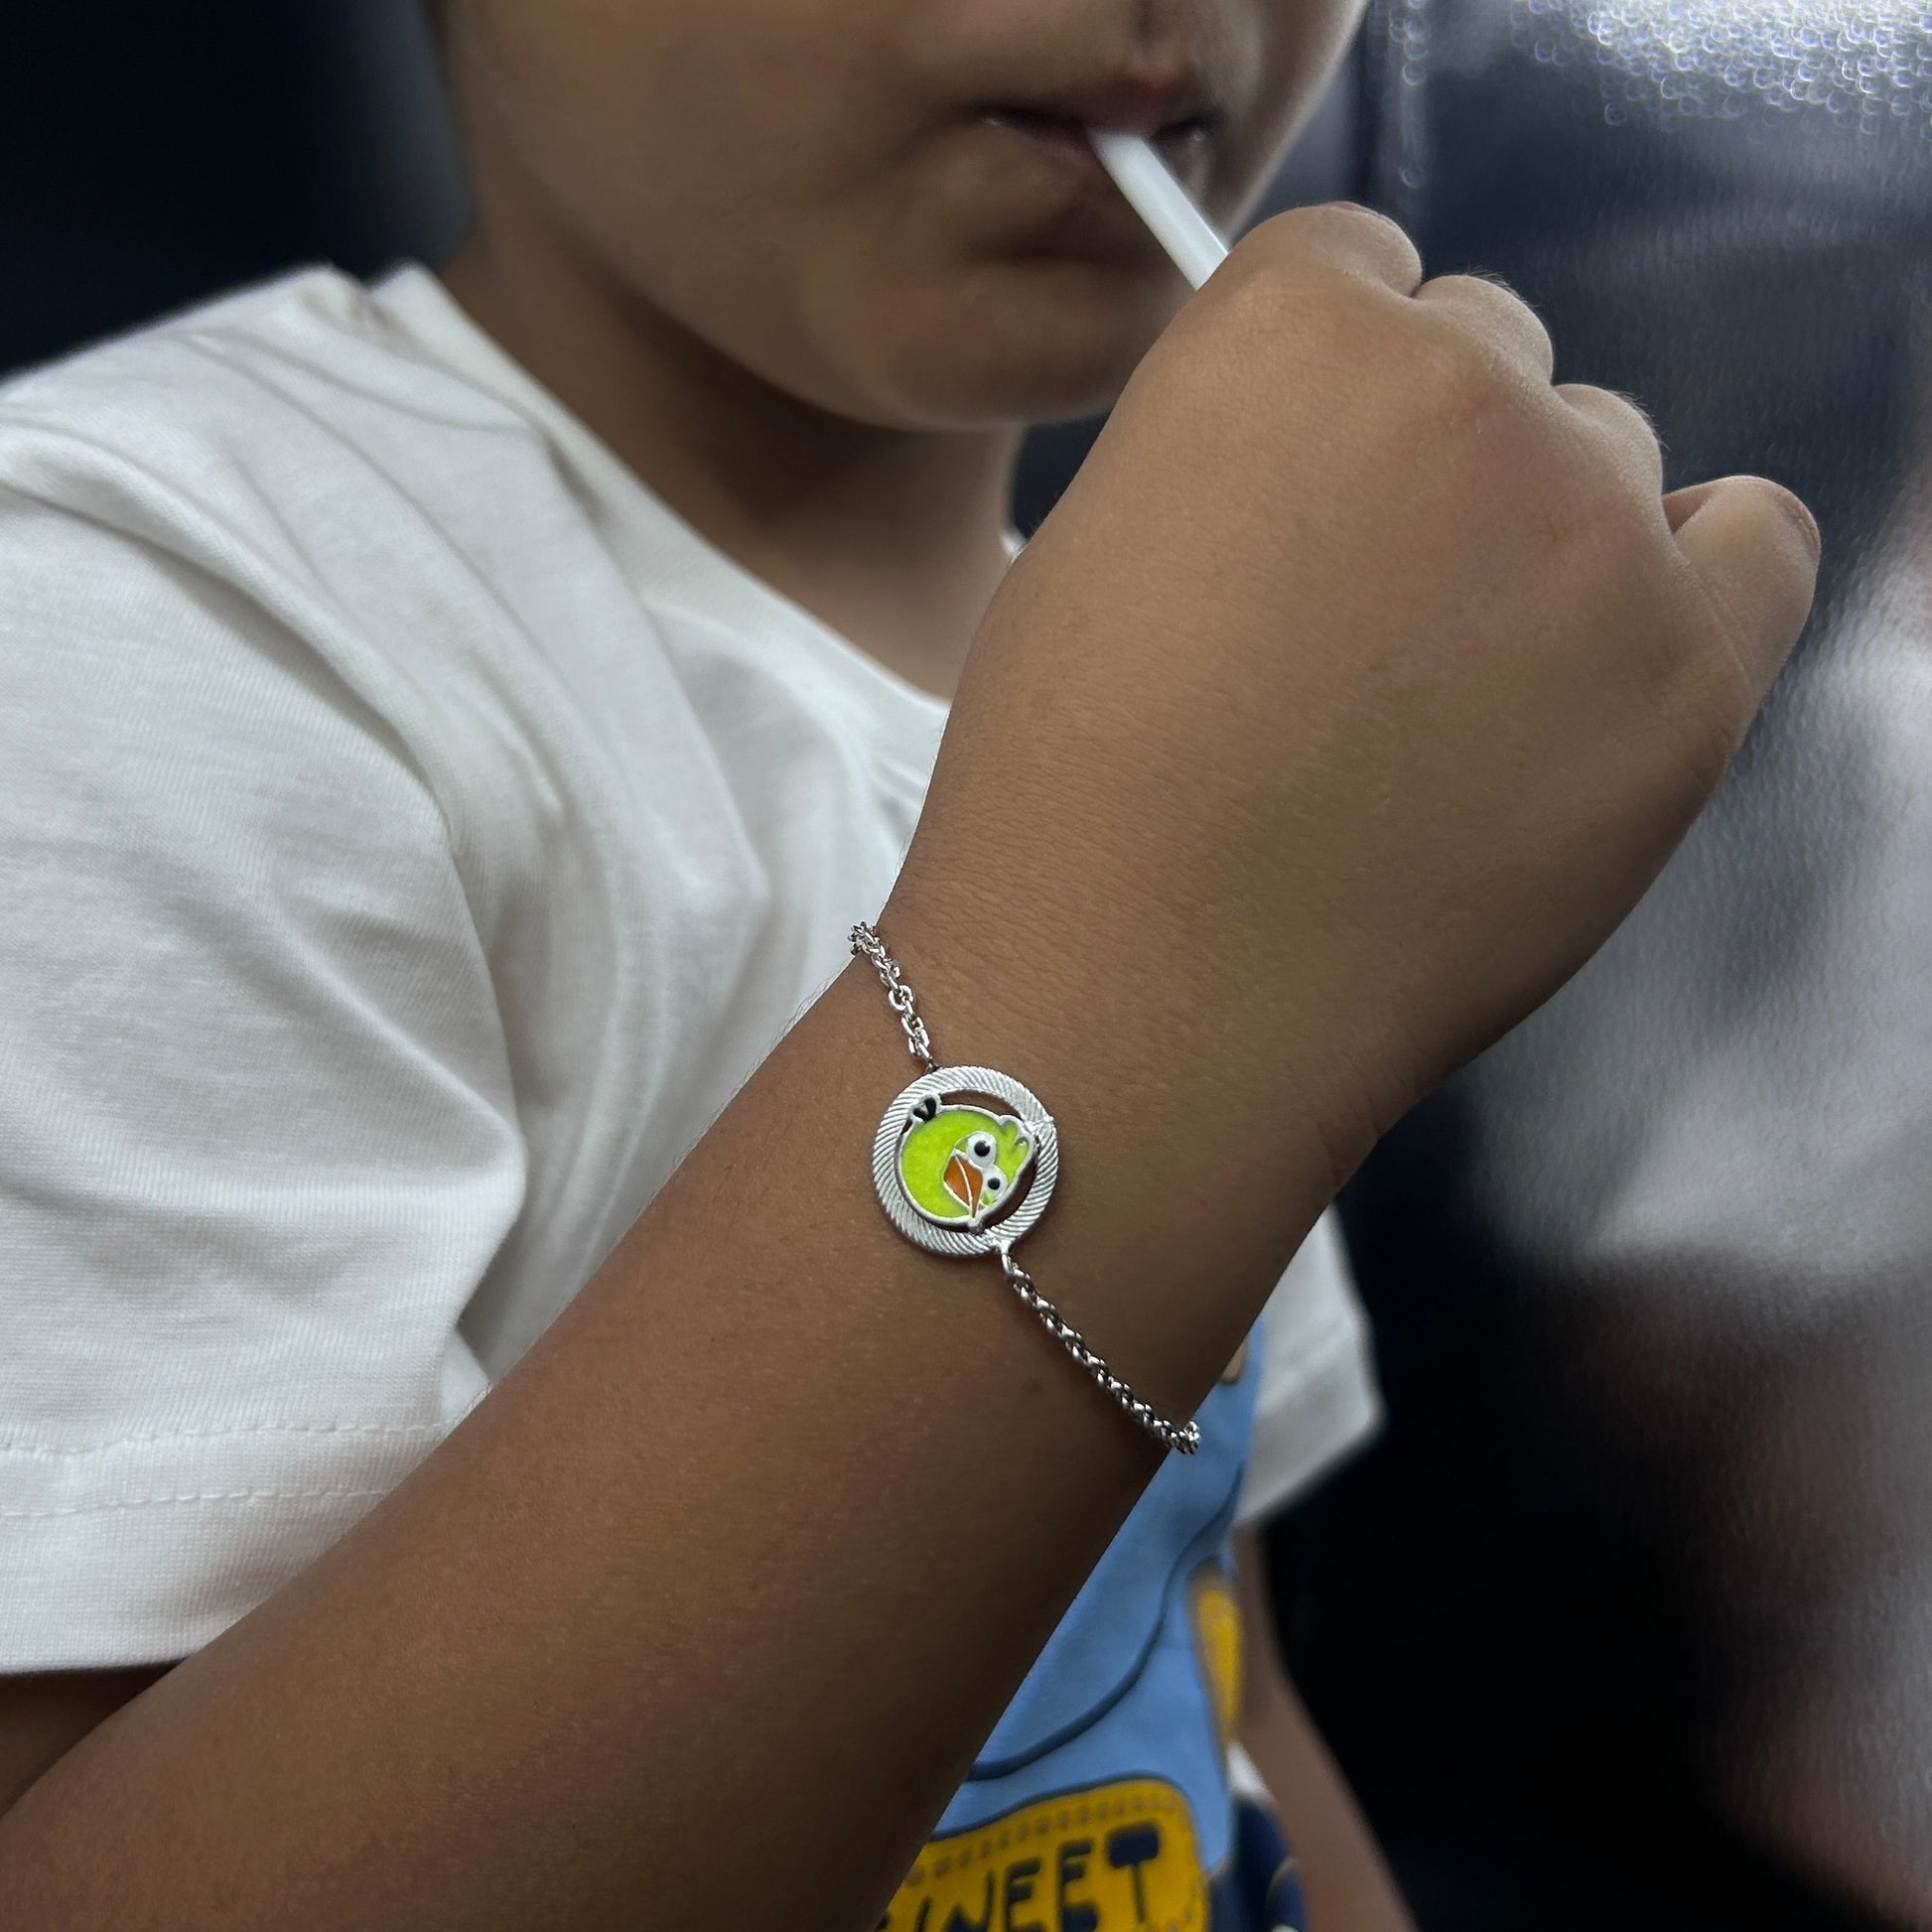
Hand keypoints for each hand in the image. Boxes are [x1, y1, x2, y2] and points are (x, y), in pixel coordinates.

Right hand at [892, 204, 1817, 1247]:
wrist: (1145, 996)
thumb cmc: (1075, 798)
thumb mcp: (1098, 550)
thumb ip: (1234, 448)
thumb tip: (1332, 454)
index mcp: (1284, 331)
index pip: (1362, 267)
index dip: (1328, 390)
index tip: (1311, 490)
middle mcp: (1456, 385)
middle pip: (1492, 353)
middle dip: (1434, 459)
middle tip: (1367, 624)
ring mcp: (1593, 526)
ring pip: (1610, 458)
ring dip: (1546, 537)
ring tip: (1449, 705)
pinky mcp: (1692, 670)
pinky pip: (1755, 548)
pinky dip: (1693, 589)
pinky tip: (1601, 674)